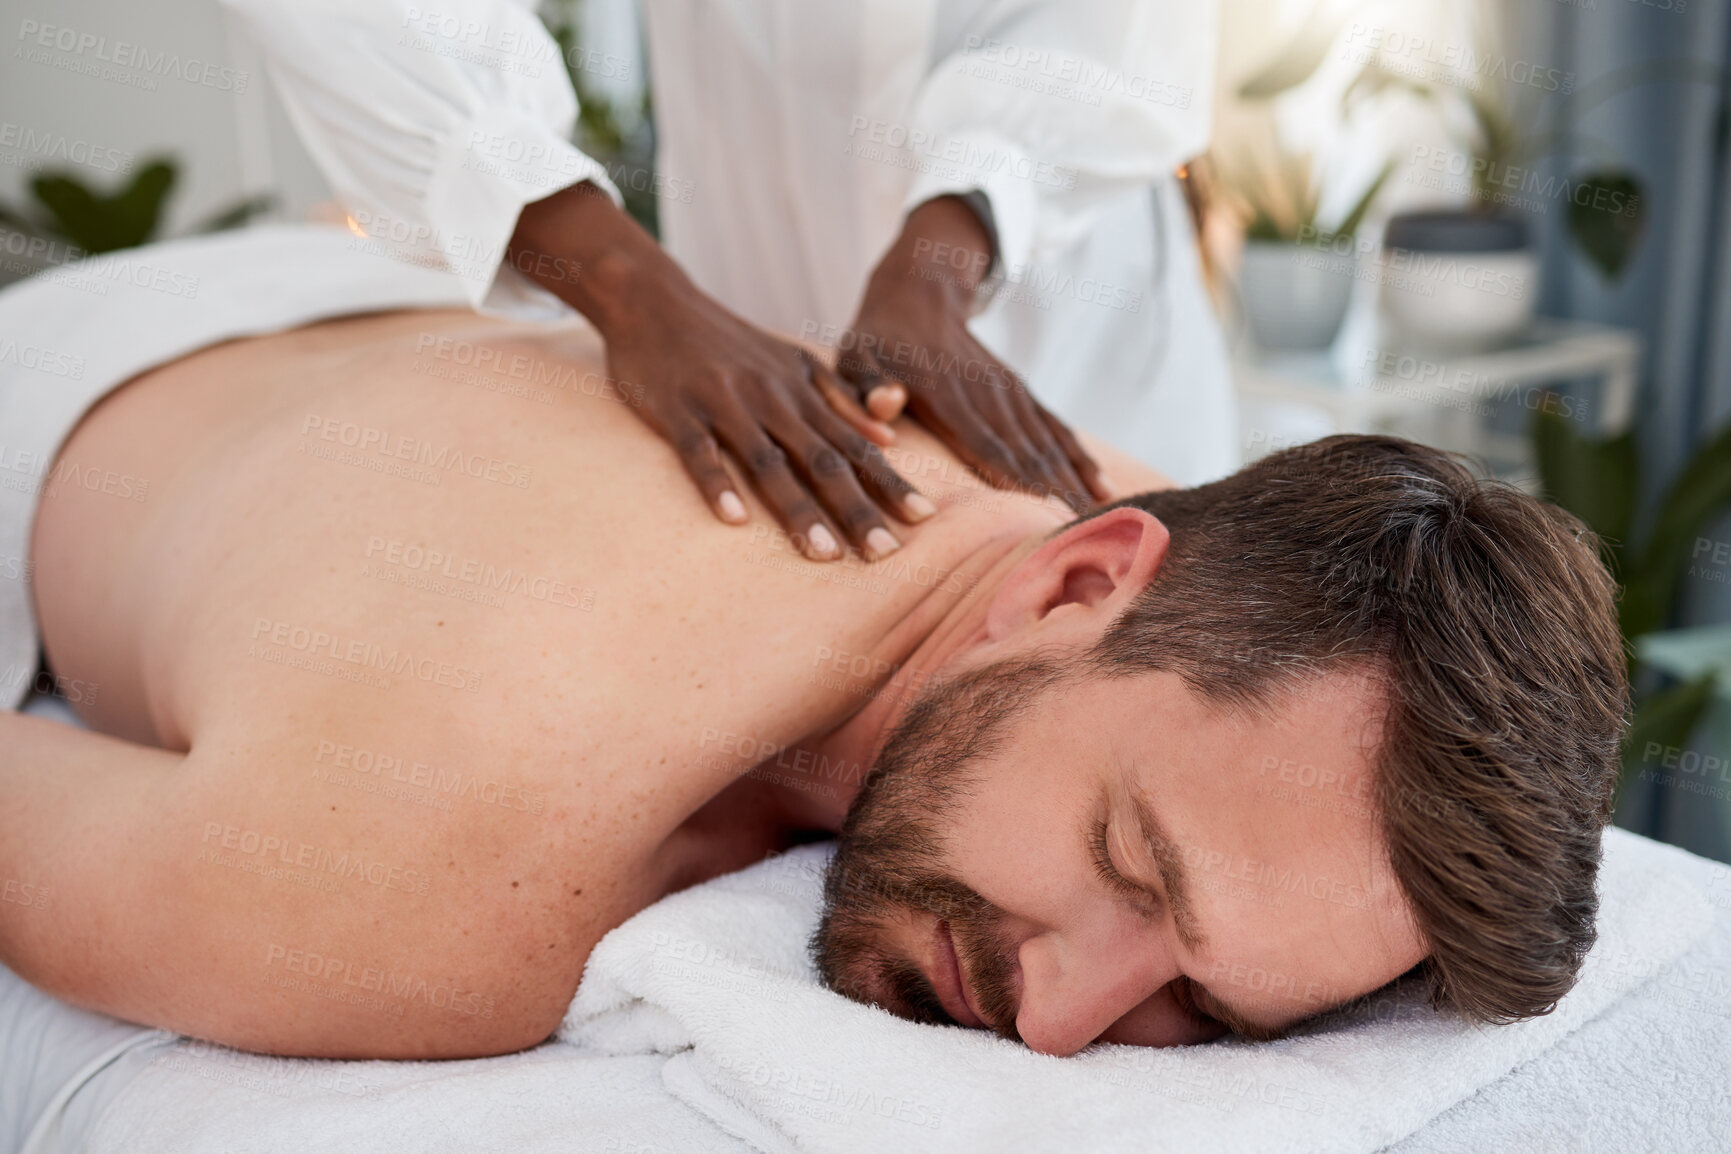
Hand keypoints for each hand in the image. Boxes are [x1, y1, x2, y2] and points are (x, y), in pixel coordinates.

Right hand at [509, 184, 933, 561]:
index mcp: (801, 393)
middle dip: (856, 509)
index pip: (855, 445)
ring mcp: (724, 405)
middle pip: (821, 460)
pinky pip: (699, 452)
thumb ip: (840, 400)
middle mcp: (771, 400)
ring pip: (768, 463)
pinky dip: (717, 483)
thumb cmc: (727, 340)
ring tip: (824, 555)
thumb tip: (889, 439)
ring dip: (798, 509)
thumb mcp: (793, 362)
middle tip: (885, 554)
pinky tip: (734, 519)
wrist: (655, 301)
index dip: (889, 482)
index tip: (924, 520)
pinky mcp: (678, 411)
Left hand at [837, 196, 1113, 511]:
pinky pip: (1057, 429)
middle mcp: (987, 394)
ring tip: (1100, 527)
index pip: (986, 446)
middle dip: (1054, 498)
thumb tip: (886, 403)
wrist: (918, 294)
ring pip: (1048, 446)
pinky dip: (1082, 460)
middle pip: (1027, 455)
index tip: (1043, 516)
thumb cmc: (877, 342)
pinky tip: (1103, 490)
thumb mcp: (857, 358)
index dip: (1015, 483)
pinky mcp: (1020, 392)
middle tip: (1082, 540)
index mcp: (946, 394)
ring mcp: (1009, 393)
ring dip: (1074, 486)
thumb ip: (867, 386)